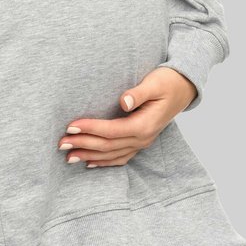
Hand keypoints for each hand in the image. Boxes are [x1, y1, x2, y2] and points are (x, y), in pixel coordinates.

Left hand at [57, 67, 196, 167]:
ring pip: (111, 155)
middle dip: (83, 144)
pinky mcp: (140, 142)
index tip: (71, 125)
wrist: (184, 88)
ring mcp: (142, 143)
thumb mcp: (155, 83)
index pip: (111, 131)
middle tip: (61, 143)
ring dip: (89, 155)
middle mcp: (143, 138)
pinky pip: (120, 157)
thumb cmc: (168, 82)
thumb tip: (123, 101)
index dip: (90, 129)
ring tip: (68, 156)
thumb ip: (138, 93)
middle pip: (107, 146)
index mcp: (144, 125)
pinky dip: (103, 162)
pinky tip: (88, 163)